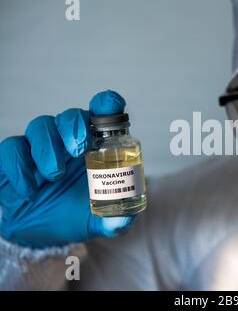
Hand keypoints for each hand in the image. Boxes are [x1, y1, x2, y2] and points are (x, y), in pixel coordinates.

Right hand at [0, 90, 136, 248]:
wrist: (43, 235)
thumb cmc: (76, 215)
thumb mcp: (99, 221)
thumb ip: (116, 221)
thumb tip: (125, 220)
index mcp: (94, 147)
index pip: (102, 114)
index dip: (106, 104)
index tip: (110, 106)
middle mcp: (67, 141)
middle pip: (70, 116)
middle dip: (74, 127)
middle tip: (79, 150)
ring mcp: (40, 148)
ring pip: (40, 126)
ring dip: (48, 148)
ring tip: (55, 175)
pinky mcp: (14, 160)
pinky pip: (11, 148)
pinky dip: (19, 167)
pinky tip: (30, 191)